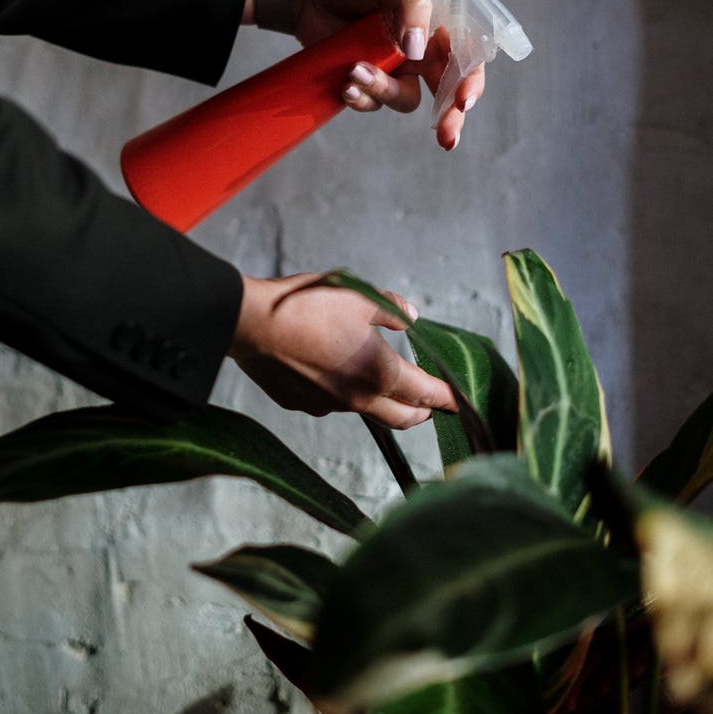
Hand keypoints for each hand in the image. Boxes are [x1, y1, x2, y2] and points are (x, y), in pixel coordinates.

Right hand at [229, 272, 456, 428]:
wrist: (251, 323)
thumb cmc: (307, 305)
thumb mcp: (359, 295)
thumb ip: (391, 309)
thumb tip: (411, 317)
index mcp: (380, 372)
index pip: (425, 393)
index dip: (447, 397)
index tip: (460, 400)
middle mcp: (358, 397)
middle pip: (402, 417)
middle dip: (421, 412)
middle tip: (429, 404)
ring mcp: (328, 406)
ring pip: (366, 412)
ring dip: (382, 403)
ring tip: (381, 384)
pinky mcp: (301, 404)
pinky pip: (332, 404)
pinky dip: (343, 393)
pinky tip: (333, 373)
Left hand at [294, 0, 484, 150]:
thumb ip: (411, 5)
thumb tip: (418, 49)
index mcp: (435, 26)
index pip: (466, 56)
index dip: (471, 81)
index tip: (463, 101)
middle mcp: (420, 52)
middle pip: (447, 91)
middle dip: (450, 117)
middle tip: (447, 138)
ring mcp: (393, 71)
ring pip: (405, 98)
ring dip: (383, 91)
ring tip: (354, 71)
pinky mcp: (366, 83)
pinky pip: (372, 103)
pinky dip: (360, 97)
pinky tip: (344, 83)